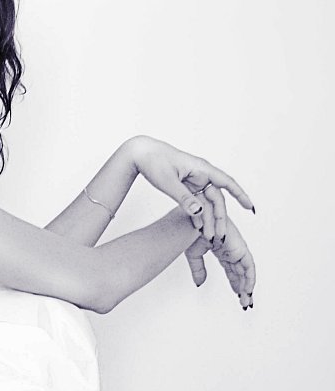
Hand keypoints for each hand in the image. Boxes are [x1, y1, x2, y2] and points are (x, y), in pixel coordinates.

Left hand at [125, 134, 256, 277]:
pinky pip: (195, 203)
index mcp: (202, 169)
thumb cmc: (154, 161)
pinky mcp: (185, 187)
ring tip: (209, 237)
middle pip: (216, 199)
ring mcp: (194, 181)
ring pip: (206, 203)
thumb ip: (184, 198)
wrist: (140, 154)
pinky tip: (197, 228)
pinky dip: (197, 215)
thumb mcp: (168, 182)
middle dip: (219, 218)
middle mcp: (201, 175)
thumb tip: (199, 212)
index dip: (240, 195)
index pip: (227, 183)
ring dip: (208, 220)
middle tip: (220, 237)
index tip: (250, 207)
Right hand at [184, 215, 255, 308]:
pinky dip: (249, 278)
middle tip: (244, 302)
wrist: (190, 223)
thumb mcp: (193, 255)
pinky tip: (248, 290)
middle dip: (242, 288)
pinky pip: (248, 266)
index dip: (235, 283)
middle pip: (240, 273)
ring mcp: (236, 248)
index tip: (237, 294)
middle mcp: (231, 249)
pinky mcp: (239, 248)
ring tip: (246, 301)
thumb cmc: (189, 231)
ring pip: (246, 271)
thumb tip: (200, 284)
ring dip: (247, 287)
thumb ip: (199, 269)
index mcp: (221, 249)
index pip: (231, 270)